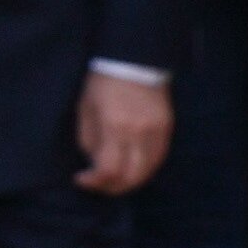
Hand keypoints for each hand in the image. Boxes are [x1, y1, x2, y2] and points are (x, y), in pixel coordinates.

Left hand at [75, 70, 174, 194]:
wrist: (132, 60)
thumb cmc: (102, 84)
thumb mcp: (85, 110)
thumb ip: (89, 141)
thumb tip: (93, 165)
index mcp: (115, 125)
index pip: (108, 169)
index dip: (94, 182)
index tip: (81, 179)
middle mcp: (139, 131)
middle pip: (131, 177)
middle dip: (111, 187)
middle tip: (97, 186)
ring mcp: (157, 130)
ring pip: (148, 171)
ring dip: (129, 182)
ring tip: (113, 180)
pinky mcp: (167, 127)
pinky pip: (158, 158)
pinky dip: (144, 170)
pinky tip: (131, 170)